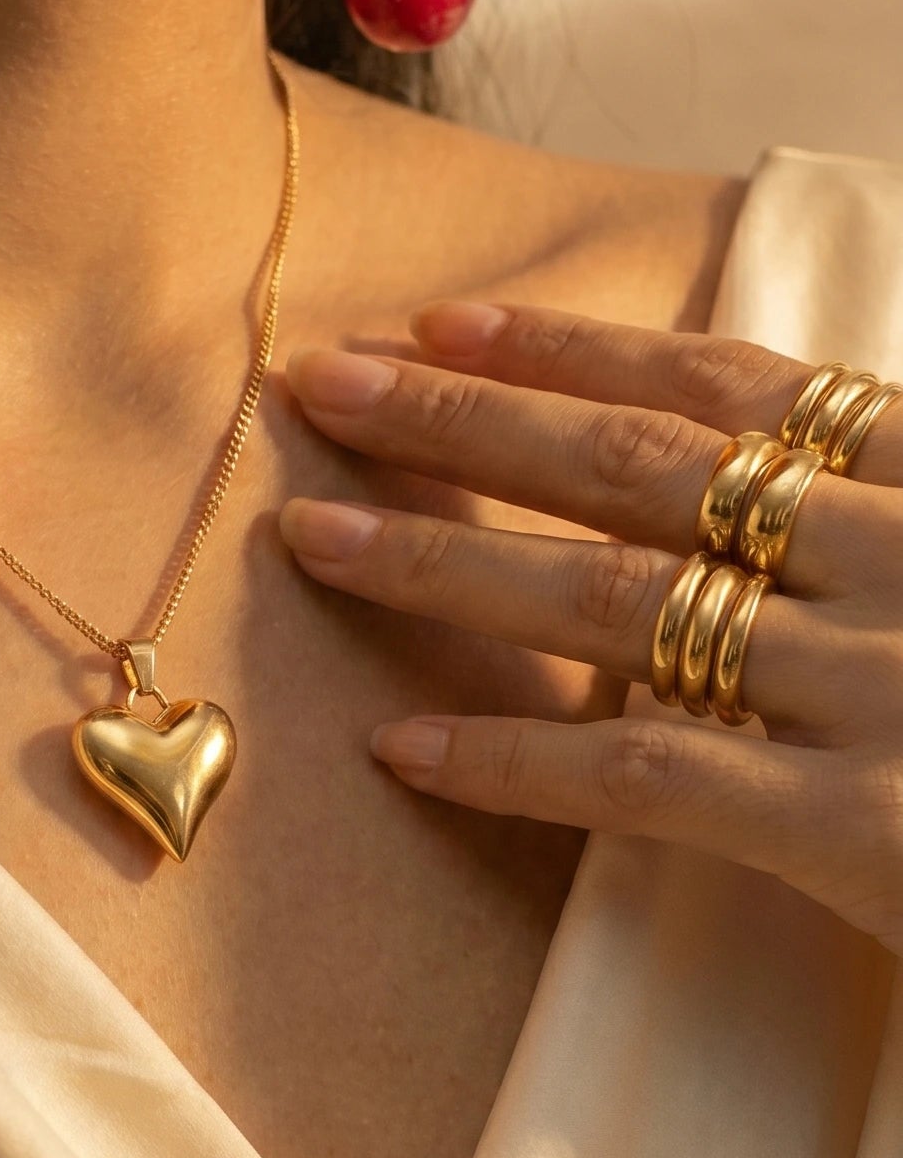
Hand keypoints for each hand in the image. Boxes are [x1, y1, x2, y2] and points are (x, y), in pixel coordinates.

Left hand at [280, 303, 902, 953]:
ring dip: (447, 561)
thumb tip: (783, 477)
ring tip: (313, 539)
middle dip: (463, 420)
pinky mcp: (869, 834)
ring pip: (617, 600)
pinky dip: (515, 760)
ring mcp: (889, 689)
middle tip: (319, 386)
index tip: (447, 323)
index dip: (574, 351)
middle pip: (642, 468)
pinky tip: (405, 748)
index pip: (735, 390)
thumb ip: (891, 504)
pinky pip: (650, 779)